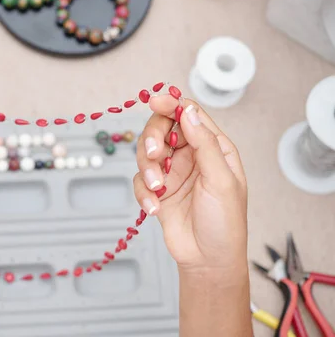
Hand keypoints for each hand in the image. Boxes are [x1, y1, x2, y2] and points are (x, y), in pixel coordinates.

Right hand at [134, 95, 247, 273]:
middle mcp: (191, 156)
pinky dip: (143, 192)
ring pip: (146, 153)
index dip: (170, 104)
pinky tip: (155, 207)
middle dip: (153, 138)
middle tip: (154, 153)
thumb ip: (204, 144)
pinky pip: (140, 181)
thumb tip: (189, 112)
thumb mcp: (221, 180)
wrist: (208, 260)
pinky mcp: (157, 191)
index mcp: (212, 147)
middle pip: (161, 129)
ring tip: (158, 188)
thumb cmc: (225, 223)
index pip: (188, 114)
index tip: (154, 103)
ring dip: (147, 169)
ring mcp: (172, 173)